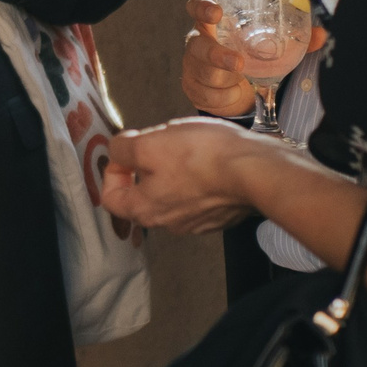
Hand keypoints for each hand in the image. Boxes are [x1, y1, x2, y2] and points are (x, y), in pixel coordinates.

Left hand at [97, 118, 277, 234]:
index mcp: (145, 210)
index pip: (111, 198)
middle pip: (143, 195)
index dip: (112, 172)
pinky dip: (199, 178)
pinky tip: (209, 159)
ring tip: (188, 148)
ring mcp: (197, 222)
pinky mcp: (221, 214)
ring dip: (174, 171)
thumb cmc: (202, 157)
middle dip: (146, 167)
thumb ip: (123, 149)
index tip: (124, 154)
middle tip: (159, 144)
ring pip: (172, 194)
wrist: (255, 171)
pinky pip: (200, 195)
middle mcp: (169, 223)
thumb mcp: (149, 143)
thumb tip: (117, 150)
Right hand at [183, 0, 324, 117]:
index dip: (202, 7)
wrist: (231, 88)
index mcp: (214, 23)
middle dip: (215, 53)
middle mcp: (199, 41)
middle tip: (238, 62)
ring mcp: (193, 66)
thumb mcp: (266, 45)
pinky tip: (234, 94)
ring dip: (224, 77)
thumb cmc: (248, 56)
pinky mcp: (194, 88)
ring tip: (242, 79)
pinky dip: (224, 96)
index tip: (216, 12)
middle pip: (196, 44)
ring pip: (202, 71)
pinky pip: (207, 93)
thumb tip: (321, 34)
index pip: (197, 7)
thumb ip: (294, 39)